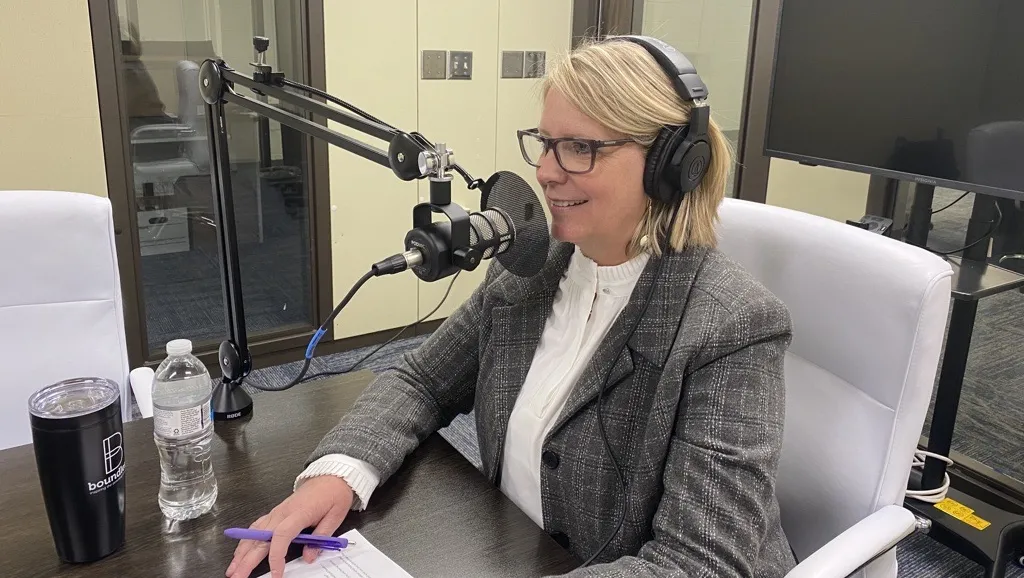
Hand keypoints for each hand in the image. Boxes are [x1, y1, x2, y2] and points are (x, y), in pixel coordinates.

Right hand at [226, 476, 354, 577]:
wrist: (330, 476)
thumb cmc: (334, 494)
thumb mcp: (336, 516)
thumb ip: (321, 538)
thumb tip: (309, 557)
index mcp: (299, 513)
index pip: (282, 536)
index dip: (276, 557)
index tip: (276, 574)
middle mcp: (283, 513)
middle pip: (260, 538)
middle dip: (247, 559)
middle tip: (237, 576)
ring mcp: (276, 512)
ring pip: (254, 533)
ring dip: (241, 552)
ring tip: (233, 569)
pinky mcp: (275, 513)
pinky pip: (256, 527)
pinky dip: (246, 540)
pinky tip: (240, 551)